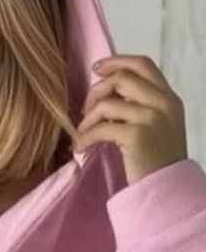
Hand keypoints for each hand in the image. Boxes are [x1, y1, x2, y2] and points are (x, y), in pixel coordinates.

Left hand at [73, 54, 188, 184]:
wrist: (168, 190)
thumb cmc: (158, 161)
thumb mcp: (157, 125)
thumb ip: (140, 105)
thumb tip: (106, 91)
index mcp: (169, 98)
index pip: (143, 65)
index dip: (117, 61)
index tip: (96, 68)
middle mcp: (163, 103)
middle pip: (121, 78)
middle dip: (96, 91)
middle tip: (85, 111)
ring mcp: (151, 118)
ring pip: (107, 103)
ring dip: (87, 119)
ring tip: (82, 134)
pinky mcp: (137, 136)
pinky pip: (101, 128)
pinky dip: (85, 137)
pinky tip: (81, 148)